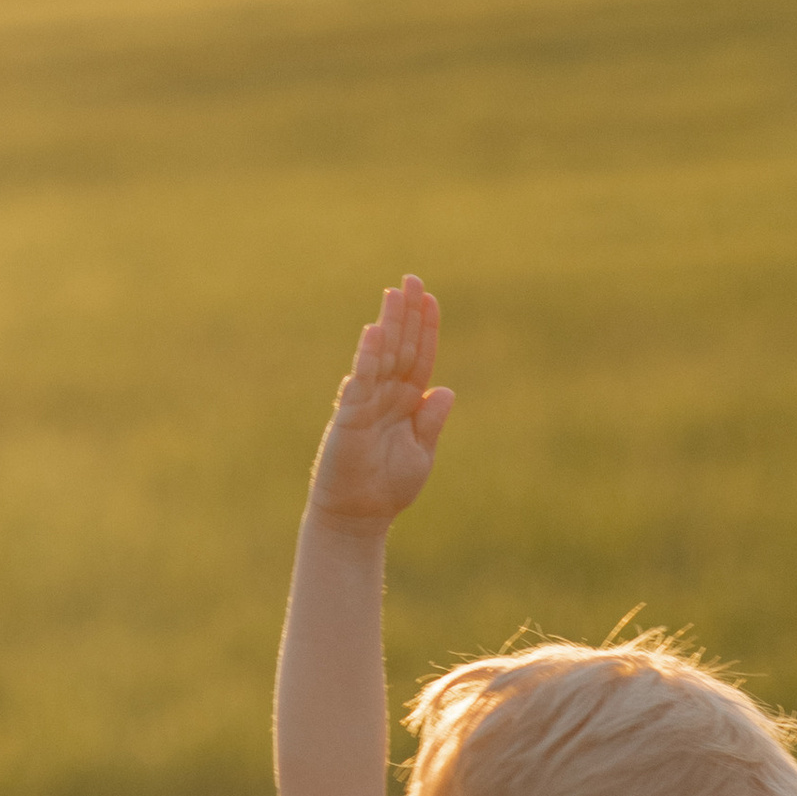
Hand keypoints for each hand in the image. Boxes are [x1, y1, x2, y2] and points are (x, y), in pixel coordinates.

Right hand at [308, 277, 454, 533]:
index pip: (419, 358)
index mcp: (406, 403)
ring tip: (395, 294)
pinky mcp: (350, 415)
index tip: (431, 301)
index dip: (426, 330)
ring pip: (381, 356)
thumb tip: (446, 390)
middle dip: (407, 315)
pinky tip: (375, 333)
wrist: (360, 516)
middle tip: (412, 279)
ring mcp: (366, 402)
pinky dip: (368, 358)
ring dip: (389, 326)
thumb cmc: (389, 487)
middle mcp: (386, 396)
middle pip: (401, 347)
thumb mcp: (421, 453)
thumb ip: (432, 421)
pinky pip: (360, 381)